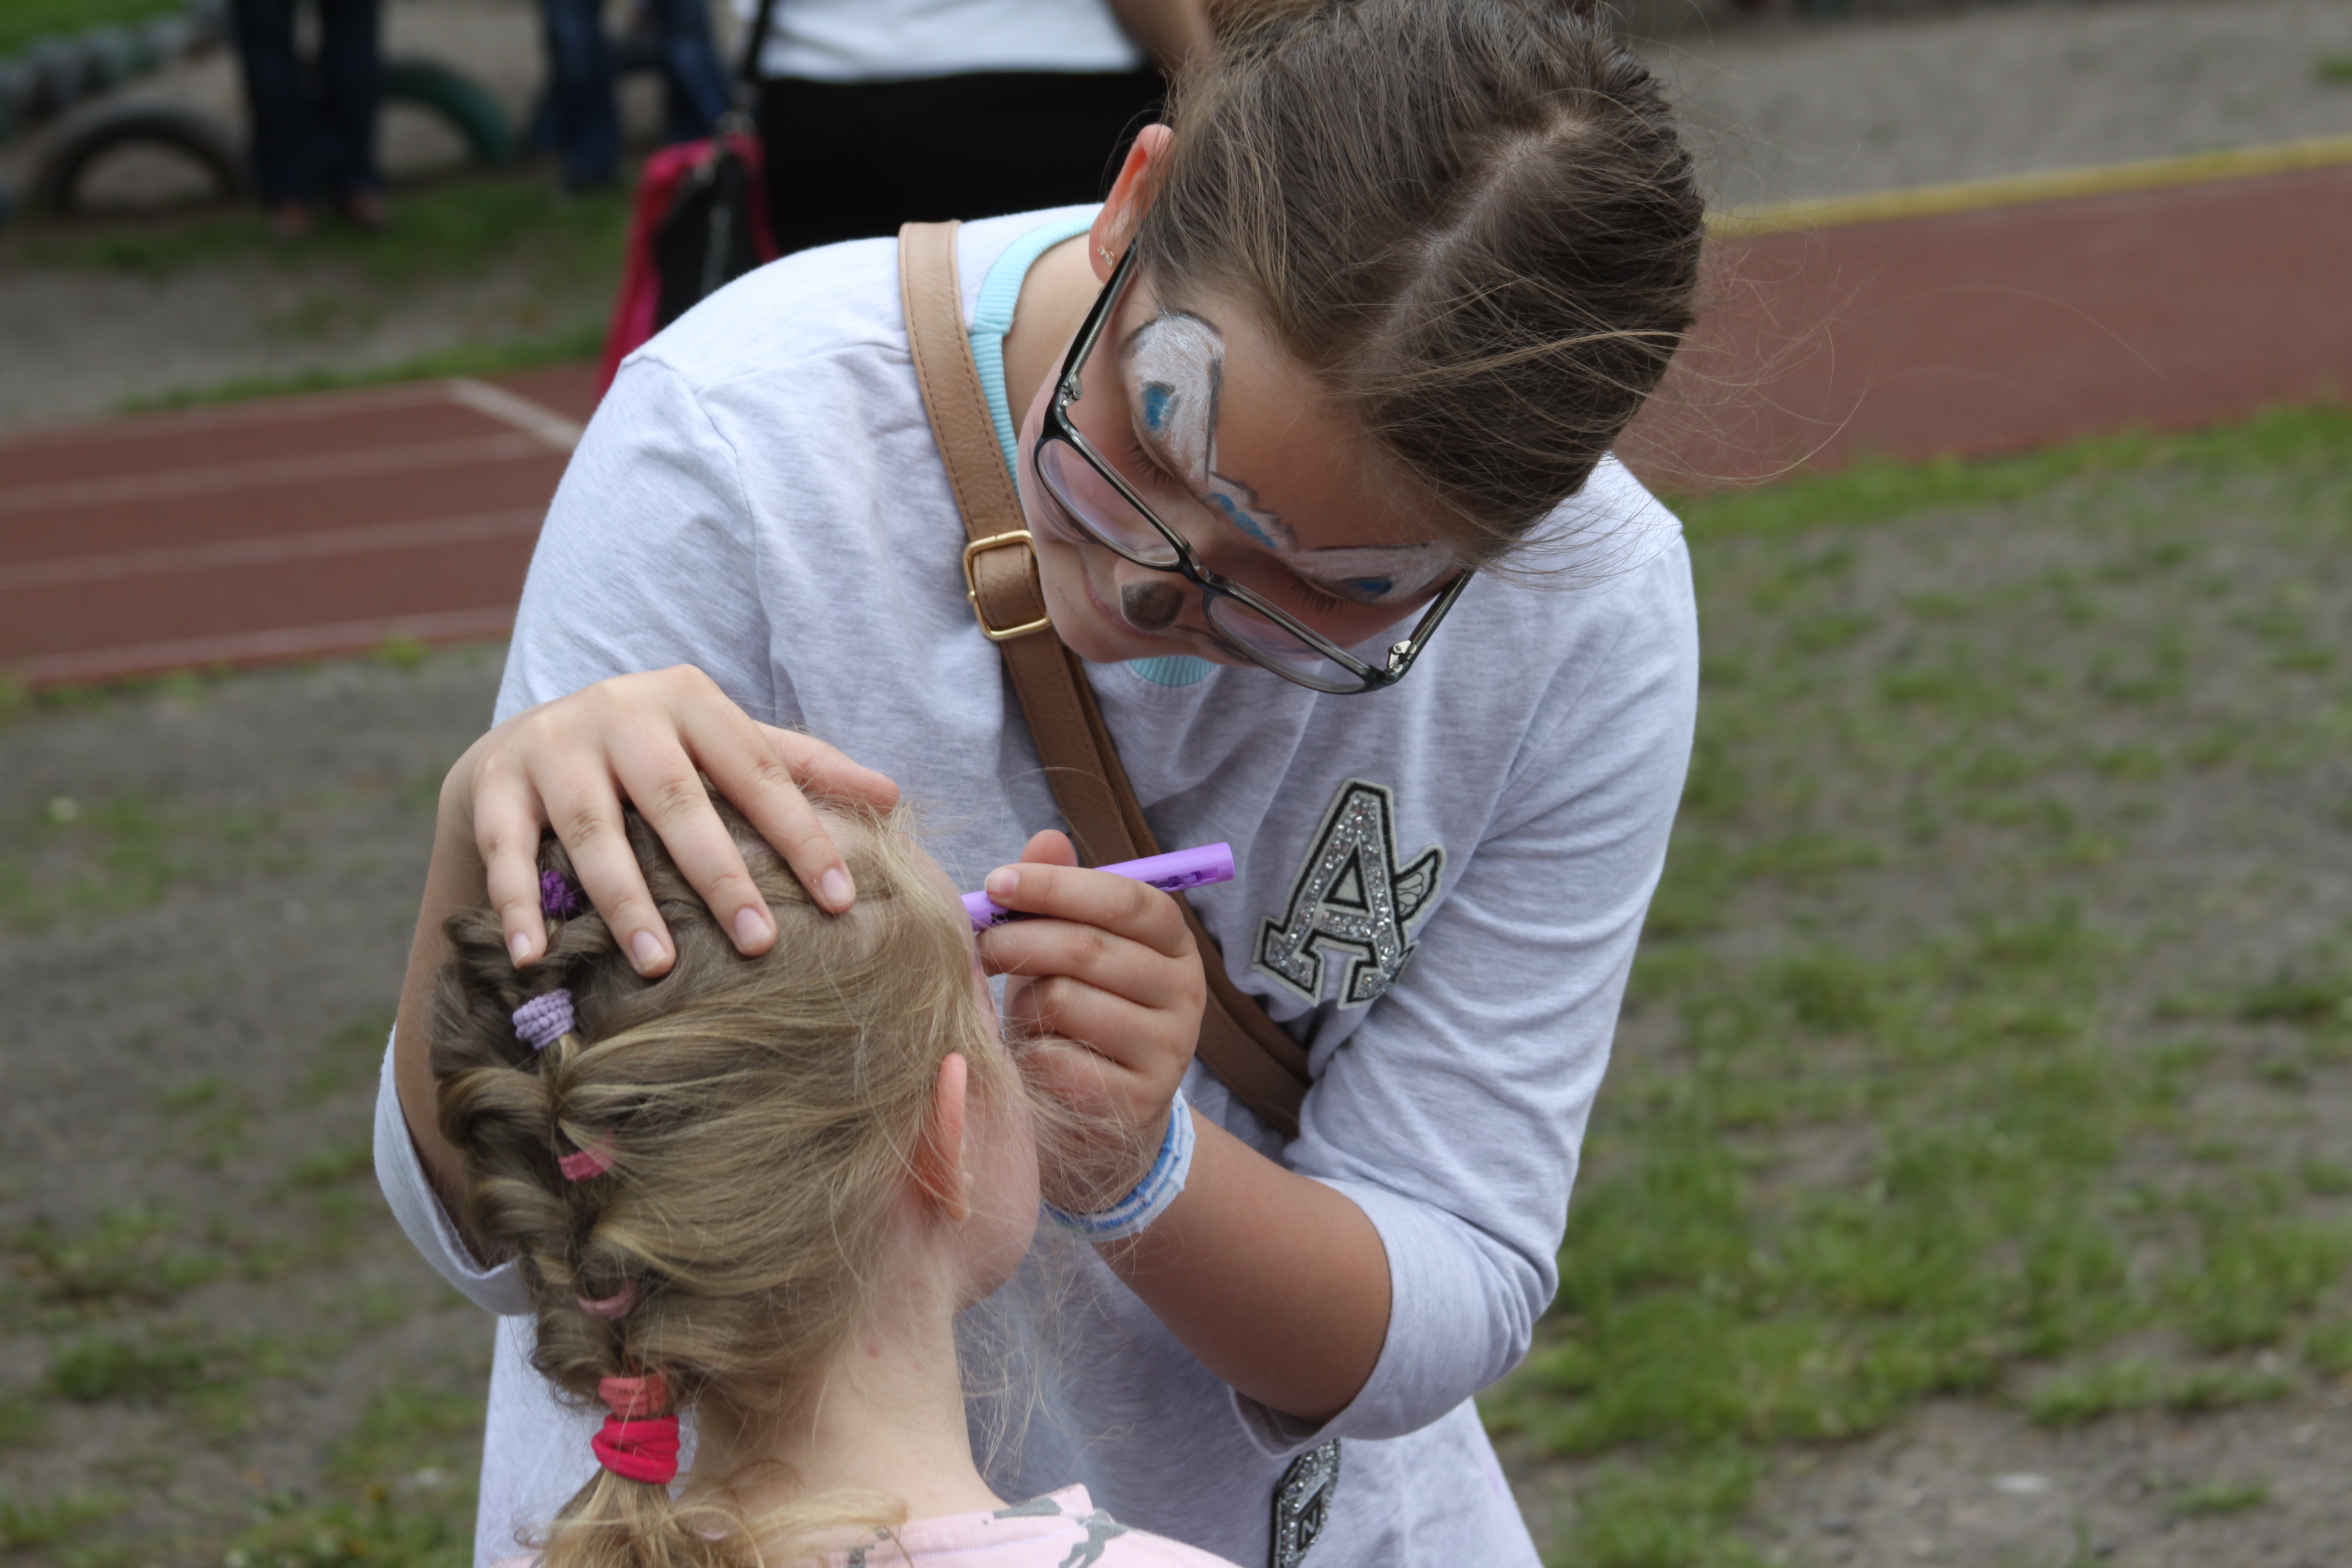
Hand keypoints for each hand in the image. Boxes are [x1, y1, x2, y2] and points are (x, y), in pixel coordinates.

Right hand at [446, 665, 898, 974]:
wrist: (527, 739)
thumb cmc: (653, 755)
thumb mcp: (721, 745)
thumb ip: (799, 768)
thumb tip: (893, 796)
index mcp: (688, 699)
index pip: (757, 771)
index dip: (800, 834)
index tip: (840, 898)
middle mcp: (619, 713)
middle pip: (677, 801)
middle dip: (720, 876)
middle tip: (760, 944)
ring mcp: (552, 746)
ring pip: (593, 829)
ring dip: (626, 901)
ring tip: (660, 966)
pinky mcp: (494, 784)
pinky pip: (507, 849)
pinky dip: (518, 903)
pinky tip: (535, 955)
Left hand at [978, 830, 1207, 1213]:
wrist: (1102, 1124)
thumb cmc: (1076, 1020)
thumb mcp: (1069, 955)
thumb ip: (1059, 898)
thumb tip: (1046, 837)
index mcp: (1174, 944)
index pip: (1127, 899)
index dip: (1057, 885)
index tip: (995, 882)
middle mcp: (1185, 993)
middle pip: (1089, 948)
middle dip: (1017, 939)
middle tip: (977, 944)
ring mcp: (1168, 1050)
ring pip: (1067, 1000)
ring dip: (1021, 1000)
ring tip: (1015, 1009)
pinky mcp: (1137, 1101)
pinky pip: (1057, 1059)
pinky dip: (1026, 1054)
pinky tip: (1029, 1058)